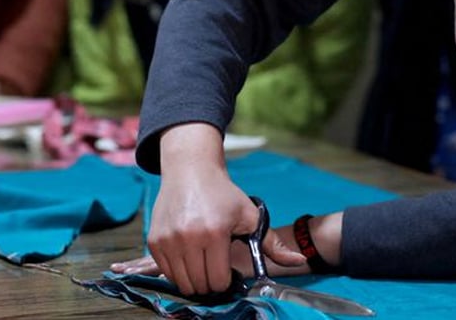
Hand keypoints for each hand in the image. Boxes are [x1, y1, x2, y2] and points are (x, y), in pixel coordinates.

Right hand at [130, 124, 304, 295]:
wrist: (190, 170)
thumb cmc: (223, 195)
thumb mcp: (251, 216)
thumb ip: (274, 244)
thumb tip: (300, 260)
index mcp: (215, 233)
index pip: (219, 281)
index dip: (226, 280)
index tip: (228, 268)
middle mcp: (188, 238)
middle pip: (200, 285)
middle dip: (211, 281)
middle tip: (216, 265)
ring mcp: (168, 240)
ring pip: (181, 282)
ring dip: (194, 278)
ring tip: (203, 261)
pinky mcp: (154, 241)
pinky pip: (165, 272)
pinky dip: (177, 270)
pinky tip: (188, 255)